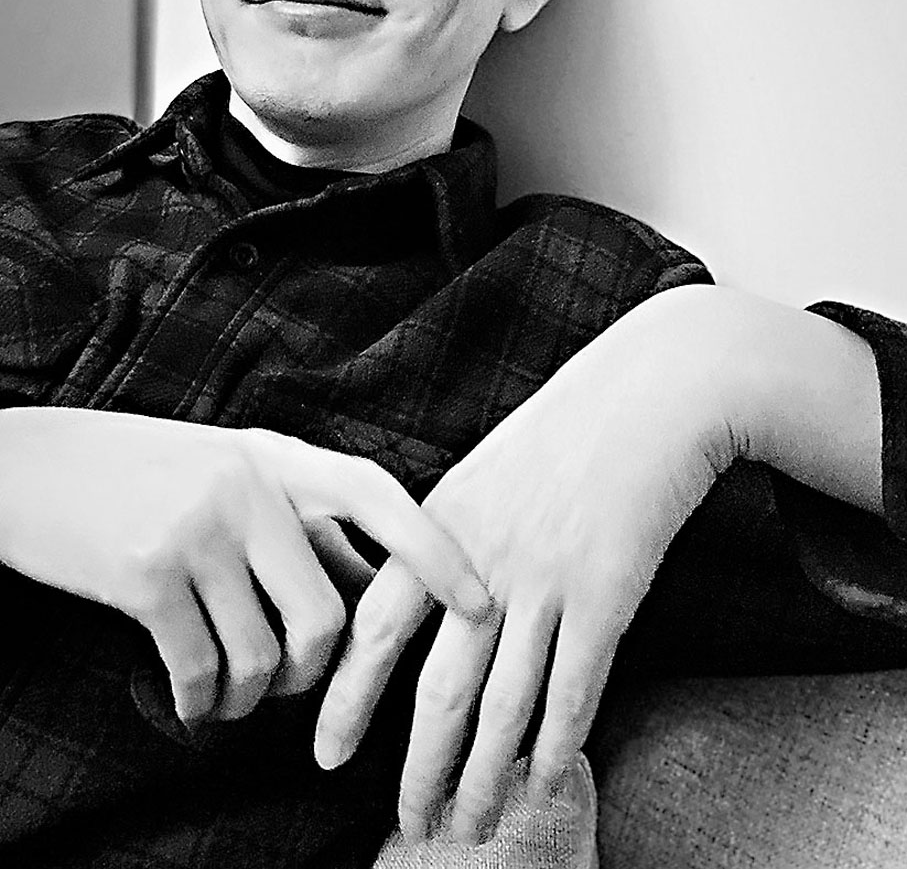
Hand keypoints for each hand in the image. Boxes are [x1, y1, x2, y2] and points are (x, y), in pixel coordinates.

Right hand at [0, 407, 489, 723]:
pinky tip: (189, 701)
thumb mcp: (223, 471)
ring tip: (225, 693)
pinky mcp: (145, 575)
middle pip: (324, 615)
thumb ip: (293, 519)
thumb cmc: (133, 473)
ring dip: (247, 696)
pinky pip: (201, 672)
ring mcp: (196, 528)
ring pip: (263, 654)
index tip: (480, 600)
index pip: (375, 494)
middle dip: (313, 673)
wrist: (22, 465)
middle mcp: (245, 486)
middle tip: (282, 685)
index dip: (434, 549)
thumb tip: (365, 589)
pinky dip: (200, 704)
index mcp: (272, 454)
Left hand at [315, 292, 729, 843]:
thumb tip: (421, 608)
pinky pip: (574, 688)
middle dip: (419, 768)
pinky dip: (557, 744)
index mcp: (442, 526)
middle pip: (439, 689)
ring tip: (470, 825)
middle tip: (409, 825)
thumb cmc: (562, 434)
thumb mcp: (484, 472)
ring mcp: (546, 580)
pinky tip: (544, 781)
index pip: (377, 627)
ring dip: (483, 776)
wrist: (646, 396)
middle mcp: (485, 561)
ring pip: (504, 706)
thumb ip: (448, 538)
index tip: (325, 755)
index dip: (349, 699)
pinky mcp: (606, 596)